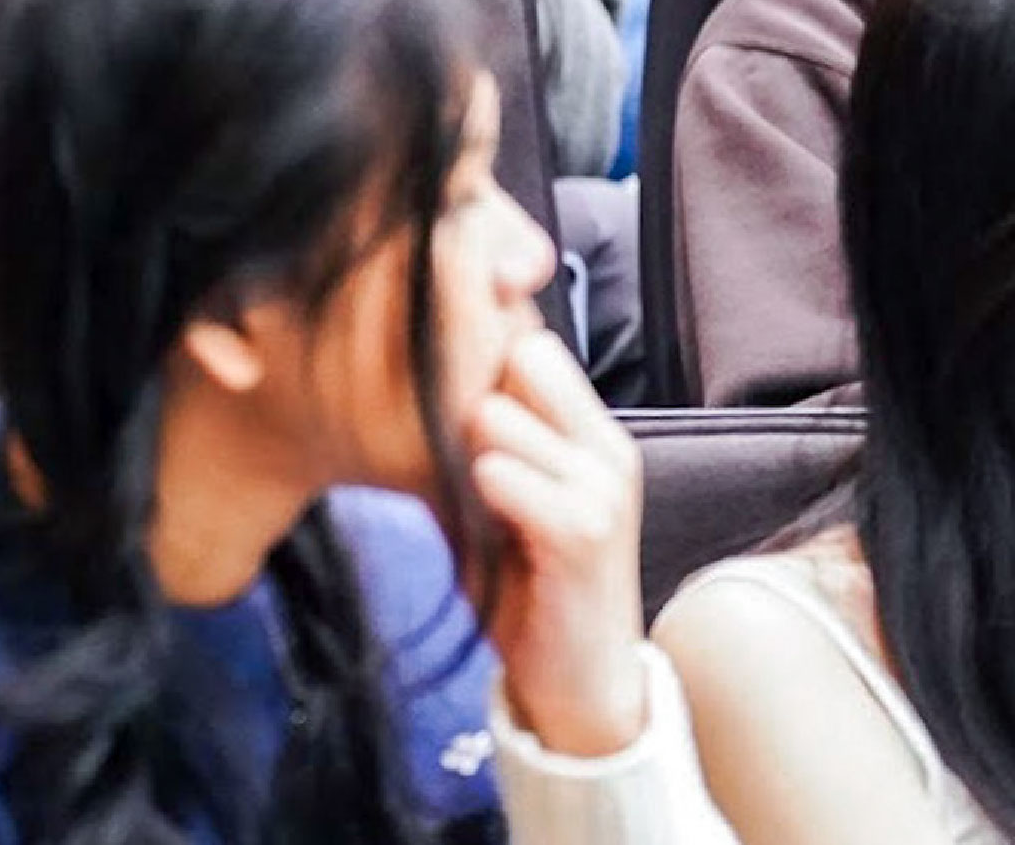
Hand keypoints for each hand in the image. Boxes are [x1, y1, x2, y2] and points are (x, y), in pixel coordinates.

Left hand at [467, 327, 649, 759]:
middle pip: (513, 352)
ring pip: (493, 411)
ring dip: (463, 451)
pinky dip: (477, 494)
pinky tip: (485, 527)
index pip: (529, 334)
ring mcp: (602, 486)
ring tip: (472, 500)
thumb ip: (481, 432)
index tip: (434, 382)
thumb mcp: (505, 491)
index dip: (472, 347)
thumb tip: (408, 364)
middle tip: (451, 453)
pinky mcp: (584, 532)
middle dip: (464, 391)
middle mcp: (606, 446)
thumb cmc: (529, 580)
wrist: (579, 681)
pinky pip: (500, 473)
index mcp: (591, 430)